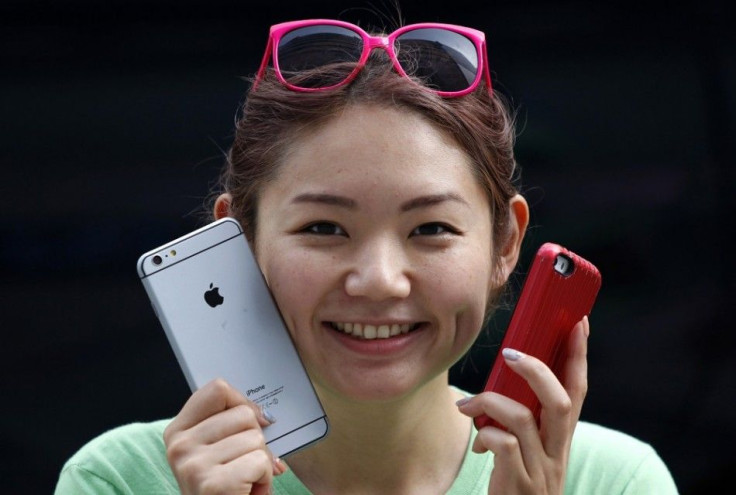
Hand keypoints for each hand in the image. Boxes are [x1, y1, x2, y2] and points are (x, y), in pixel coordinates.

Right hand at [163, 378, 286, 494]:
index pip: (217, 389)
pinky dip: (265, 479)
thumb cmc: (221, 490)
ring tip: (244, 482)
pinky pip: (261, 462)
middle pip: (243, 415)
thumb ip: (230, 428)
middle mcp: (180, 446)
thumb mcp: (215, 453)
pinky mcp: (213, 484)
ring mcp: (193, 465)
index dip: (242, 403)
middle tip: (243, 467)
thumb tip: (265, 417)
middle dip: (256, 441)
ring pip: (256, 439)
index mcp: (177, 432)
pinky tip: (247, 491)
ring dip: (261, 464)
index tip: (250, 421)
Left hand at [457, 316, 588, 494]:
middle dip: (538, 370)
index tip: (578, 322)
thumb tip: (494, 391)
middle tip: (511, 353)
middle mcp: (557, 453)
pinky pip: (505, 446)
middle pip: (560, 401)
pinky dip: (488, 434)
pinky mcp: (520, 484)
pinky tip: (478, 442)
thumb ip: (520, 421)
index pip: (577, 391)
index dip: (579, 356)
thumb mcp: (528, 451)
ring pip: (524, 419)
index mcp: (560, 439)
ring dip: (492, 403)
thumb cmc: (517, 485)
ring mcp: (541, 470)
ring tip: (469, 406)